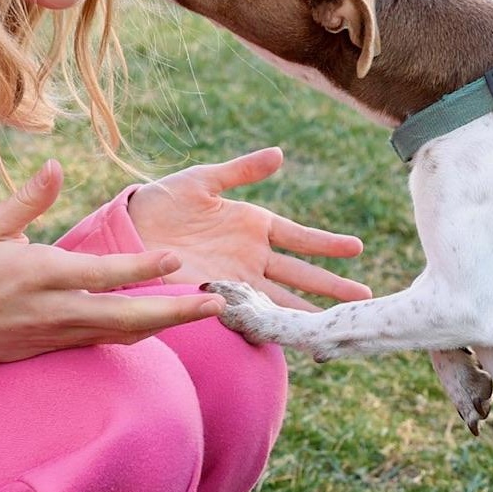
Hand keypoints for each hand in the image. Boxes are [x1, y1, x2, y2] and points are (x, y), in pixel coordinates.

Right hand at [0, 161, 225, 373]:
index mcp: (40, 275)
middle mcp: (59, 308)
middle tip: (217, 303)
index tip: (175, 259)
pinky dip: (148, 331)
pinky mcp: (69, 344)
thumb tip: (54, 166)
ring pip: (128, 332)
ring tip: (211, 311)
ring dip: (171, 323)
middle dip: (175, 311)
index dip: (140, 269)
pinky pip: (116, 340)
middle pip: (127, 316)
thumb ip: (26, 201)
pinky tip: (176, 321)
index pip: (100, 274)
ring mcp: (67, 331)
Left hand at [125, 147, 371, 309]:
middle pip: (301, 275)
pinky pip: (250, 314)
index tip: (357, 249)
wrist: (128, 232)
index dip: (328, 245)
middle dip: (332, 287)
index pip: (301, 238)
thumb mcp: (203, 181)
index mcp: (254, 226)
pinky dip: (270, 325)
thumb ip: (241, 170)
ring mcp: (237, 281)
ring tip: (336, 325)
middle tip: (364, 297)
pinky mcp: (217, 299)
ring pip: (282, 300)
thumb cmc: (163, 201)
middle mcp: (252, 257)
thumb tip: (279, 154)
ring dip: (309, 313)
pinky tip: (291, 337)